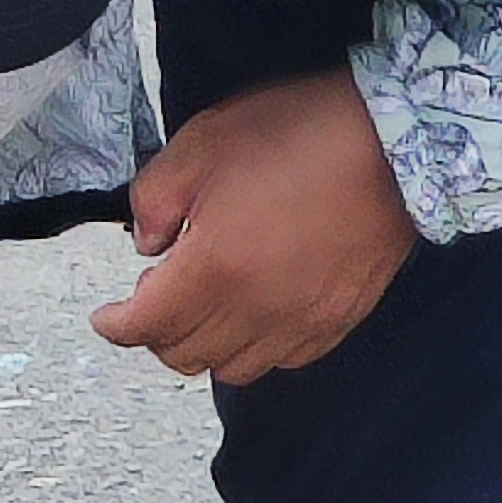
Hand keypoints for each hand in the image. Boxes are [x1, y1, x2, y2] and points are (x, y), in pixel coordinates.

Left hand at [89, 71, 416, 384]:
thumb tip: (148, 243)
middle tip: (157, 299)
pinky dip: (254, 348)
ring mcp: (297, 323)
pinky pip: (280, 361)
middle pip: (183, 355)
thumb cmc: (301, 132)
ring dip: (205, 346)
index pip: (145, 325)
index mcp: (214, 268)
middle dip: (157, 333)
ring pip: (229, 370)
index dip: (116, 326)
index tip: (106, 317)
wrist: (395, 143)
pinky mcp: (333, 323)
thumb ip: (155, 197)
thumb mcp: (204, 142)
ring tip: (205, 308)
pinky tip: (253, 314)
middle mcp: (253, 310)